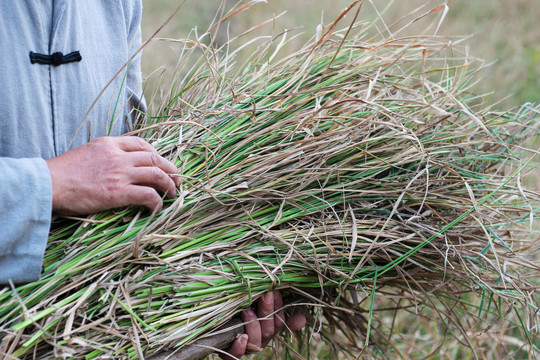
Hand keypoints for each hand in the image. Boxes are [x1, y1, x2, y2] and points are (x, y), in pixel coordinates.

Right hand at [46, 136, 179, 214]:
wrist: (47, 183)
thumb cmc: (61, 173)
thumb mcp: (85, 154)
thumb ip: (103, 156)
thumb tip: (114, 167)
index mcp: (109, 143)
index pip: (142, 144)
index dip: (156, 154)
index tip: (161, 163)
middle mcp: (118, 155)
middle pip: (155, 158)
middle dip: (170, 169)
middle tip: (176, 179)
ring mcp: (120, 173)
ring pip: (157, 175)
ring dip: (169, 185)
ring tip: (173, 194)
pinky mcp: (118, 192)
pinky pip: (148, 195)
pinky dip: (157, 201)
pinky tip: (157, 208)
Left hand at [222, 291, 305, 358]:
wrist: (211, 323)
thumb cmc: (238, 310)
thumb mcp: (258, 308)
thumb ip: (278, 310)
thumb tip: (302, 318)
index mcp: (267, 330)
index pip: (279, 322)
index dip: (279, 308)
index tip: (275, 291)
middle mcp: (258, 341)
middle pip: (268, 331)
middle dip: (268, 311)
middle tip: (265, 294)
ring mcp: (245, 348)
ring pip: (256, 342)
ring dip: (254, 325)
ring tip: (247, 310)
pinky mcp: (228, 353)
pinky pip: (235, 356)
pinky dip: (239, 348)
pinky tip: (242, 338)